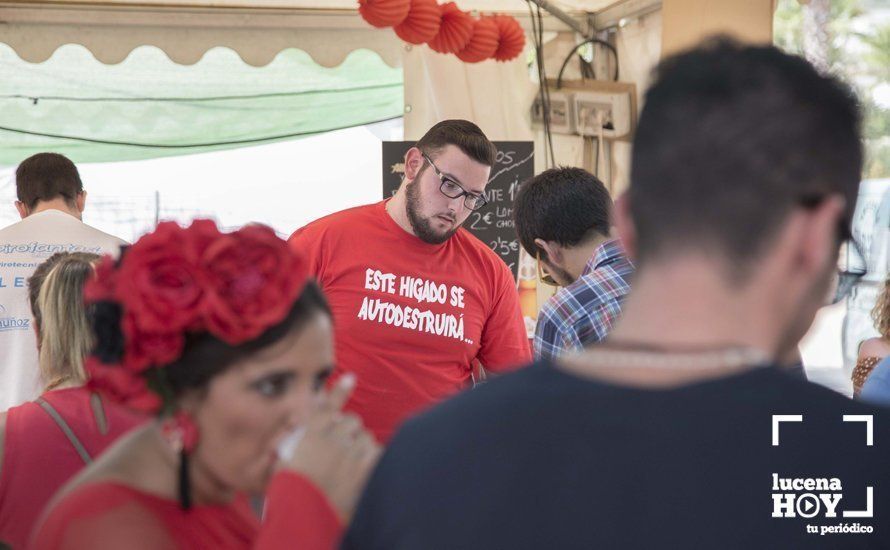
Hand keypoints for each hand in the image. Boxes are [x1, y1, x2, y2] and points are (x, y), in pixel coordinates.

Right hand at [281, 374, 380, 521]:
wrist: (303, 512)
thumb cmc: (289, 487)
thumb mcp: (281, 458)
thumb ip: (289, 437)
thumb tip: (296, 422)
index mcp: (310, 433)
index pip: (327, 406)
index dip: (339, 391)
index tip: (350, 378)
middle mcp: (332, 438)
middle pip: (351, 421)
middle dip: (349, 430)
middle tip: (342, 445)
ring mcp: (350, 452)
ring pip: (365, 437)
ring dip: (361, 445)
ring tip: (352, 460)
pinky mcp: (364, 468)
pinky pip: (376, 453)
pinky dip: (373, 458)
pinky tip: (366, 467)